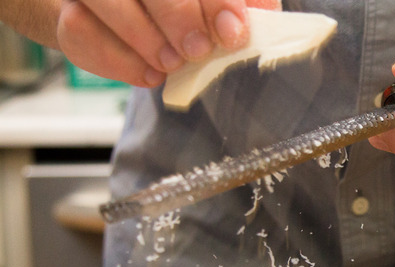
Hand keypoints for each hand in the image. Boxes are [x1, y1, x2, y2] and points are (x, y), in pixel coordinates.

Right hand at [57, 0, 280, 87]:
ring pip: (104, 0)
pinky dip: (119, 60)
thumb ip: (247, 4)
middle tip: (198, 50)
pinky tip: (150, 75)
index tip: (231, 30)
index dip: (216, 0)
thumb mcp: (224, 4)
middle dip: (176, 14)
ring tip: (172, 64)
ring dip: (142, 37)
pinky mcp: (72, 12)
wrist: (138, 17)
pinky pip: (80, 31)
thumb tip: (265, 18)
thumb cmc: (189, 8)